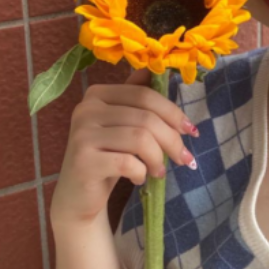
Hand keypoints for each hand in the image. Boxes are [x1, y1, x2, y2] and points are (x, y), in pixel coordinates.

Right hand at [51, 67, 199, 226]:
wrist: (78, 197)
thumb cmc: (107, 157)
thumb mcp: (123, 125)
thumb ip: (137, 98)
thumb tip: (162, 72)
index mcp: (97, 94)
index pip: (145, 95)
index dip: (173, 112)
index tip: (190, 131)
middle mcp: (86, 109)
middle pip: (146, 117)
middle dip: (172, 140)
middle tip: (184, 159)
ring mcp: (82, 134)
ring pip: (140, 139)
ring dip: (158, 158)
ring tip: (158, 171)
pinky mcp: (83, 161)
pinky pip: (128, 163)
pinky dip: (141, 173)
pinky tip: (139, 179)